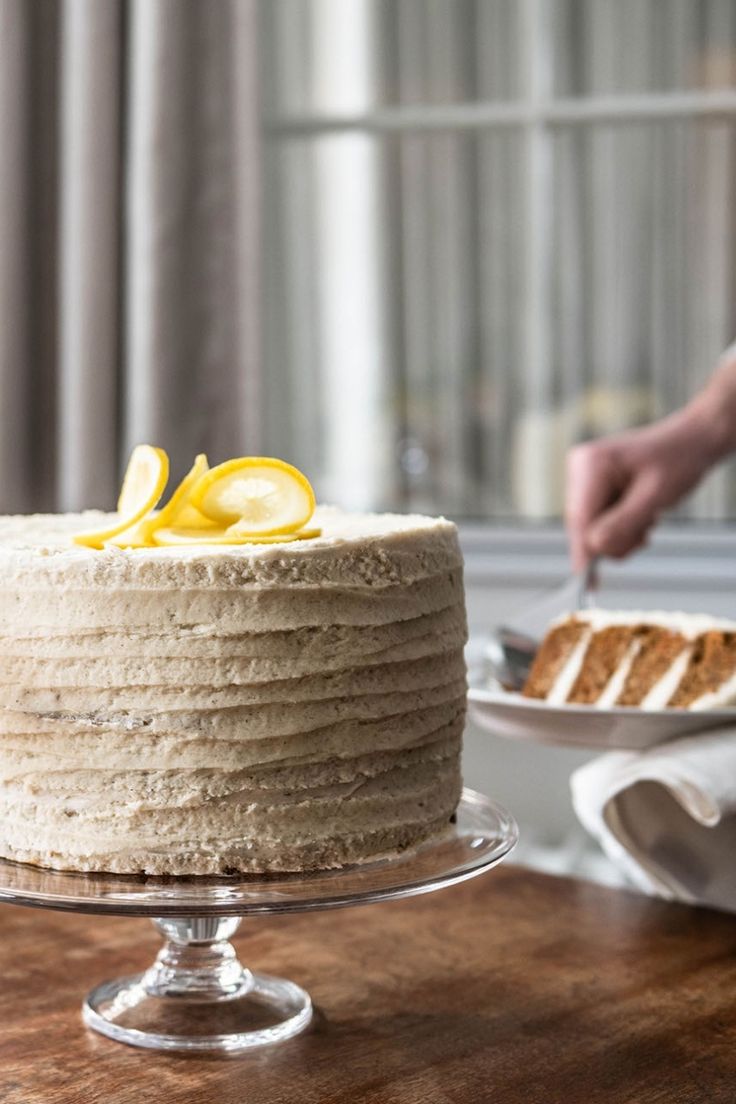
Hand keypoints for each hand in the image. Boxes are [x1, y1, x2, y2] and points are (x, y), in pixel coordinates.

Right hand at [565, 412, 715, 571]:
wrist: (692, 442)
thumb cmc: (679, 460)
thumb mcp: (655, 496)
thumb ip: (624, 523)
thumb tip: (594, 548)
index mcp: (591, 464)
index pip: (580, 518)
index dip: (584, 552)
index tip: (584, 582)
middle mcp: (581, 469)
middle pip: (583, 526)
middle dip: (613, 539)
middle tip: (644, 537)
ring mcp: (585, 479)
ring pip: (592, 528)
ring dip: (621, 535)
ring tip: (647, 521)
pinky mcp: (594, 488)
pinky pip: (599, 523)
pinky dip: (621, 529)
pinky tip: (641, 518)